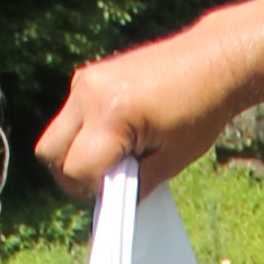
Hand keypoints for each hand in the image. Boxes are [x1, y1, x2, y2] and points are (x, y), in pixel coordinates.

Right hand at [34, 25, 234, 196]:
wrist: (213, 61)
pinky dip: (83, 133)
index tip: (117, 190)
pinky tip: (117, 133)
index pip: (75, 169)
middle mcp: (89, 94)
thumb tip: (115, 203)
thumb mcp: (172, 160)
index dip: (93, 189)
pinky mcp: (89, 75)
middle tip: (105, 181)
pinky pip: (70, 115)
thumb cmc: (201, 109)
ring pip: (56, 134)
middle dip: (71, 175)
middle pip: (49, 152)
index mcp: (110, 114)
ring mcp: (85, 81)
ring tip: (115, 155)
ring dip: (75, 153)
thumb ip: (136, 185)